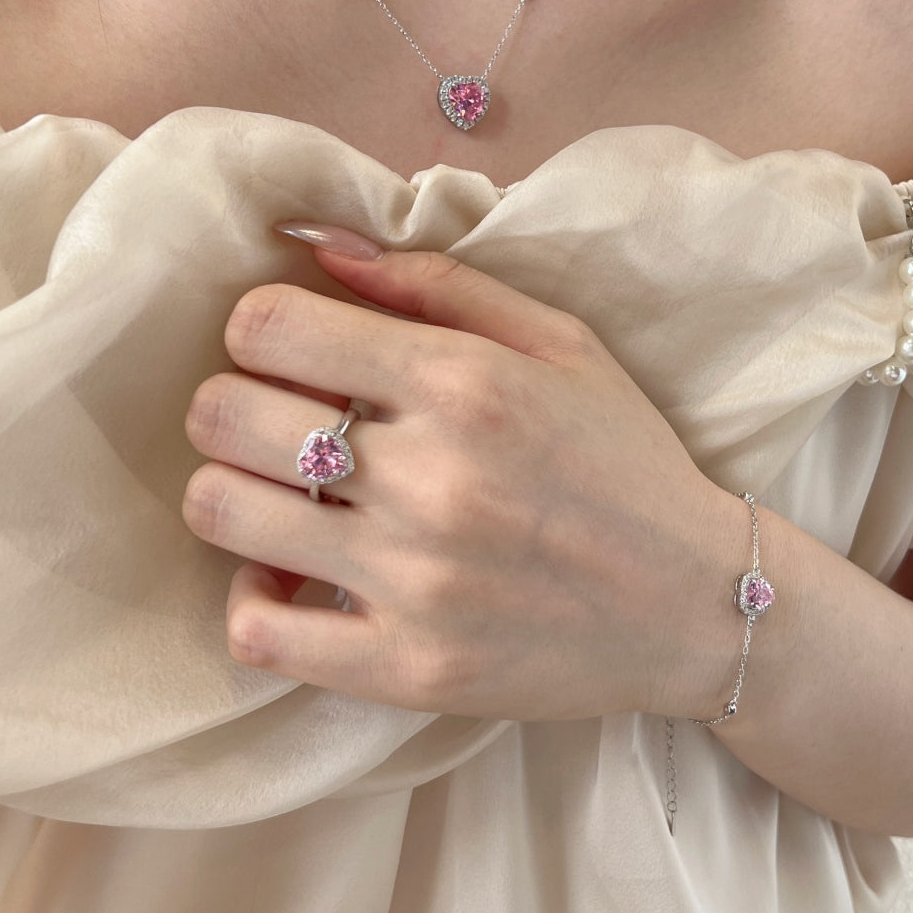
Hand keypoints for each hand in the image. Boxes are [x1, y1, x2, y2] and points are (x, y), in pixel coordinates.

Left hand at [182, 228, 743, 720]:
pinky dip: (253, 597)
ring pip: (220, 511)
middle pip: (221, 414)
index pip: (268, 325)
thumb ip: (437, 282)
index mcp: (463, 384)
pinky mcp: (407, 668)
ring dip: (236, 488)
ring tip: (290, 493)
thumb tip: (321, 244)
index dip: (260, 326)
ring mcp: (412, 582)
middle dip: (236, 401)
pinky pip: (257, 632)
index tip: (294, 348)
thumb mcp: (561, 343)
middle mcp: (429, 479)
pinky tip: (295, 574)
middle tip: (284, 418)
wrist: (692, 603)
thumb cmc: (625, 460)